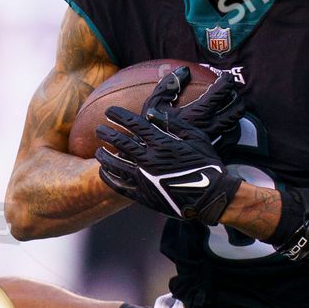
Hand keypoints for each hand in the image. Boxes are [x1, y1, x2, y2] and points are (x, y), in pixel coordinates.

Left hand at [95, 108, 241, 222]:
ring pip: (116, 165)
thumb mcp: (196, 138)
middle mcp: (149, 159)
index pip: (133, 124)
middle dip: (107, 133)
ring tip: (98, 151)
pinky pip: (120, 186)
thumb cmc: (207, 164)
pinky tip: (103, 172)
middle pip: (120, 143)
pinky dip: (109, 178)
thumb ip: (173, 124)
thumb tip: (151, 113)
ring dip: (104, 156)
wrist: (210, 197)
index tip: (109, 111)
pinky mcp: (143, 196)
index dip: (119, 116)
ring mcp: (144, 178)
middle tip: (98, 129)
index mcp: (161, 143)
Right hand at [143, 67, 243, 145]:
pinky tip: (220, 122)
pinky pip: (229, 135)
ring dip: (234, 111)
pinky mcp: (214, 149)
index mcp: (198, 114)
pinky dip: (229, 126)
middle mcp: (210, 126)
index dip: (226, 81)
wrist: (156, 161)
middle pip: (236, 108)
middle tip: (230, 91)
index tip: (225, 76)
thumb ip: (168, 86)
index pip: (220, 93)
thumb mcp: (154, 105)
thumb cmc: (152, 132)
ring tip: (227, 105)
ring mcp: (214, 139)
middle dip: (236, 96)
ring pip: (235, 122)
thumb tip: (184, 70)